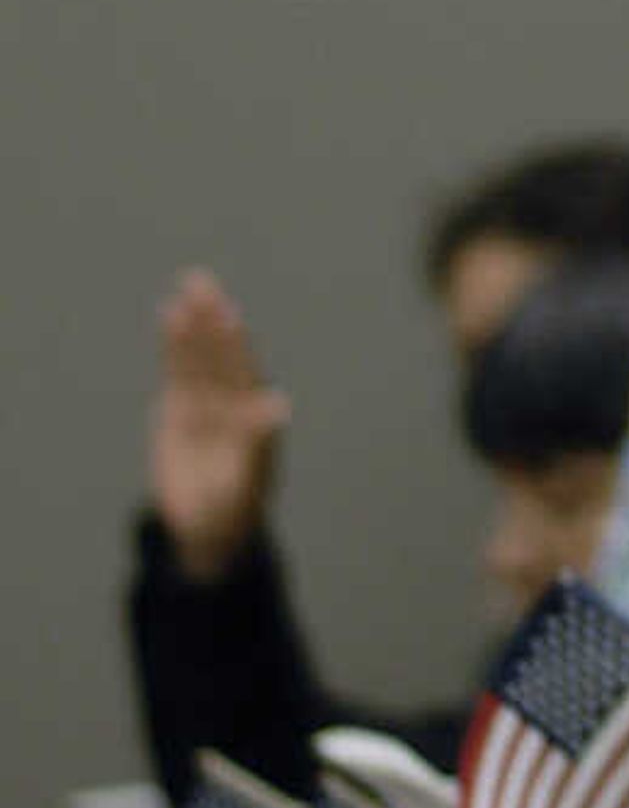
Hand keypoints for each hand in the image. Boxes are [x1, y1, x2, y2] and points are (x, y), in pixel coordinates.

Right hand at [147, 271, 290, 578]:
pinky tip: (172, 315)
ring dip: (193, 324)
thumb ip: (259, 443)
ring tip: (187, 286)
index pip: (242, 371)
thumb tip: (278, 407)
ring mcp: (207, 404)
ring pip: (198, 357)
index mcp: (255, 415)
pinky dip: (175, 346)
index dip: (234, 344)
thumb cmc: (235, 509)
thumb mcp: (247, 480)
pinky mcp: (180, 411)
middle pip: (220, 354)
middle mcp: (234, 402)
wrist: (209, 529)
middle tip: (200, 278)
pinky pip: (178, 371)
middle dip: (211, 318)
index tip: (227, 313)